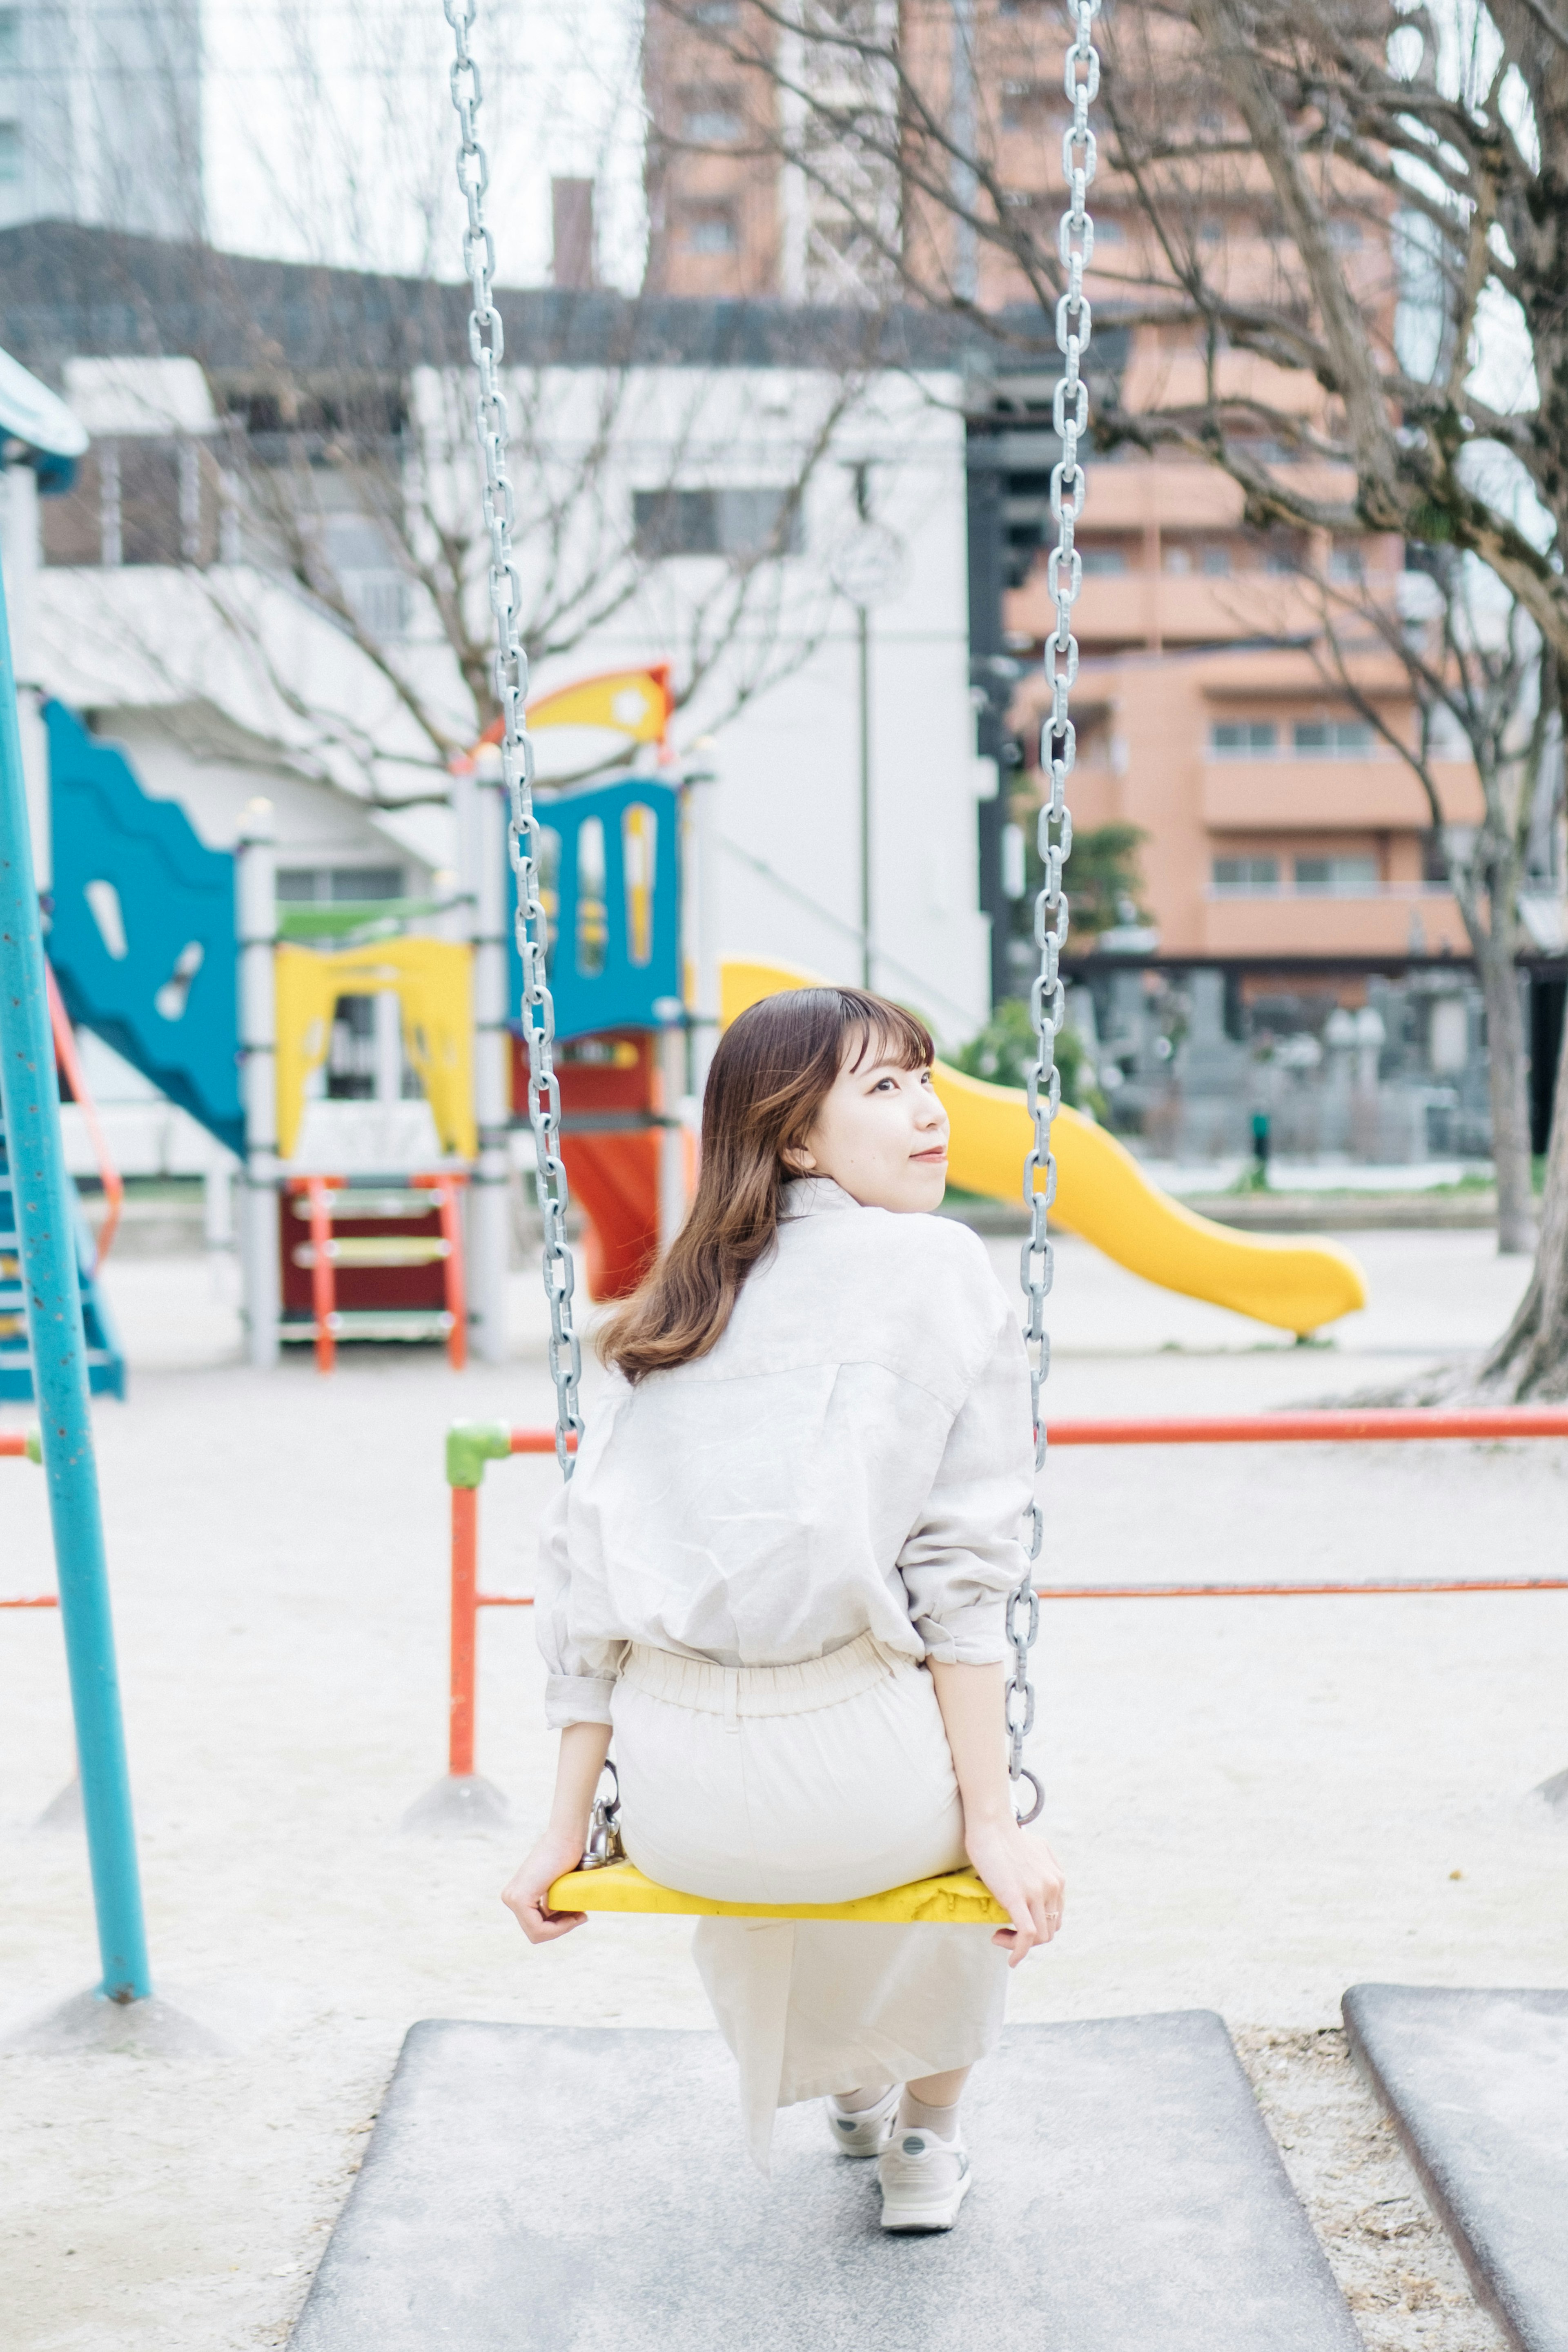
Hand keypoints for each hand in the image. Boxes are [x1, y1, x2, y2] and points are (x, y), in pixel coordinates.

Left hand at [501, 1826, 591, 1944]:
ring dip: (562, 1927)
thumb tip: (565, 1919)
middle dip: (561, 1928)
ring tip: (579, 1914)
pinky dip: (559, 1927)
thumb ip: (551, 1902)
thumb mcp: (556, 1886)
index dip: (559, 1927)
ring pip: (538, 1933)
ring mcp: (513, 1898)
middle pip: (536, 1931)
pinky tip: (573, 1915)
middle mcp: (510, 1897)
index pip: (536, 1926)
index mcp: (517, 1895)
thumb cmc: (567, 1855)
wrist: (567, 1836)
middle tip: (580, 1916)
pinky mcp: (520, 1898)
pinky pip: (538, 1928)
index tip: (578, 1916)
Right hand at [963, 1815, 1064, 1965]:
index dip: (1039, 1927)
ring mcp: (1037, 1893)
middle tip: (1005, 1933)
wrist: (991, 1824)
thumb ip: (1043, 1867)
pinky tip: (1011, 1959)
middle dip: (1031, 1939)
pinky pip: (1027, 1935)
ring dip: (1020, 1945)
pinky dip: (1019, 1952)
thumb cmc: (1005, 1834)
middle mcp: (1053, 1886)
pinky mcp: (1018, 1898)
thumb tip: (1036, 1880)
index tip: (1016, 1924)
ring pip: (1040, 1937)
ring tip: (999, 1937)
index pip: (1056, 1916)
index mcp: (1057, 1878)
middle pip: (1050, 1930)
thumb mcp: (1036, 1849)